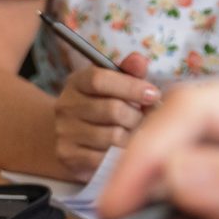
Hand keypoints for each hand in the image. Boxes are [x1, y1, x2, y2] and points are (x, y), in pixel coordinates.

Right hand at [52, 52, 160, 179]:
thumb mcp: (114, 85)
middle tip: (145, 120)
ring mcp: (65, 131)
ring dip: (131, 137)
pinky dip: (119, 155)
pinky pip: (105, 158)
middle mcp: (66, 105)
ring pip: (113, 136)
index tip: (153, 94)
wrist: (72, 137)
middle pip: (112, 109)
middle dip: (137, 116)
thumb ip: (129, 72)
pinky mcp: (68, 155)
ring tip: (134, 134)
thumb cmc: (102, 106)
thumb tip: (140, 60)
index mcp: (77, 82)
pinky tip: (121, 150)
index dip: (132, 86)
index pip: (100, 79)